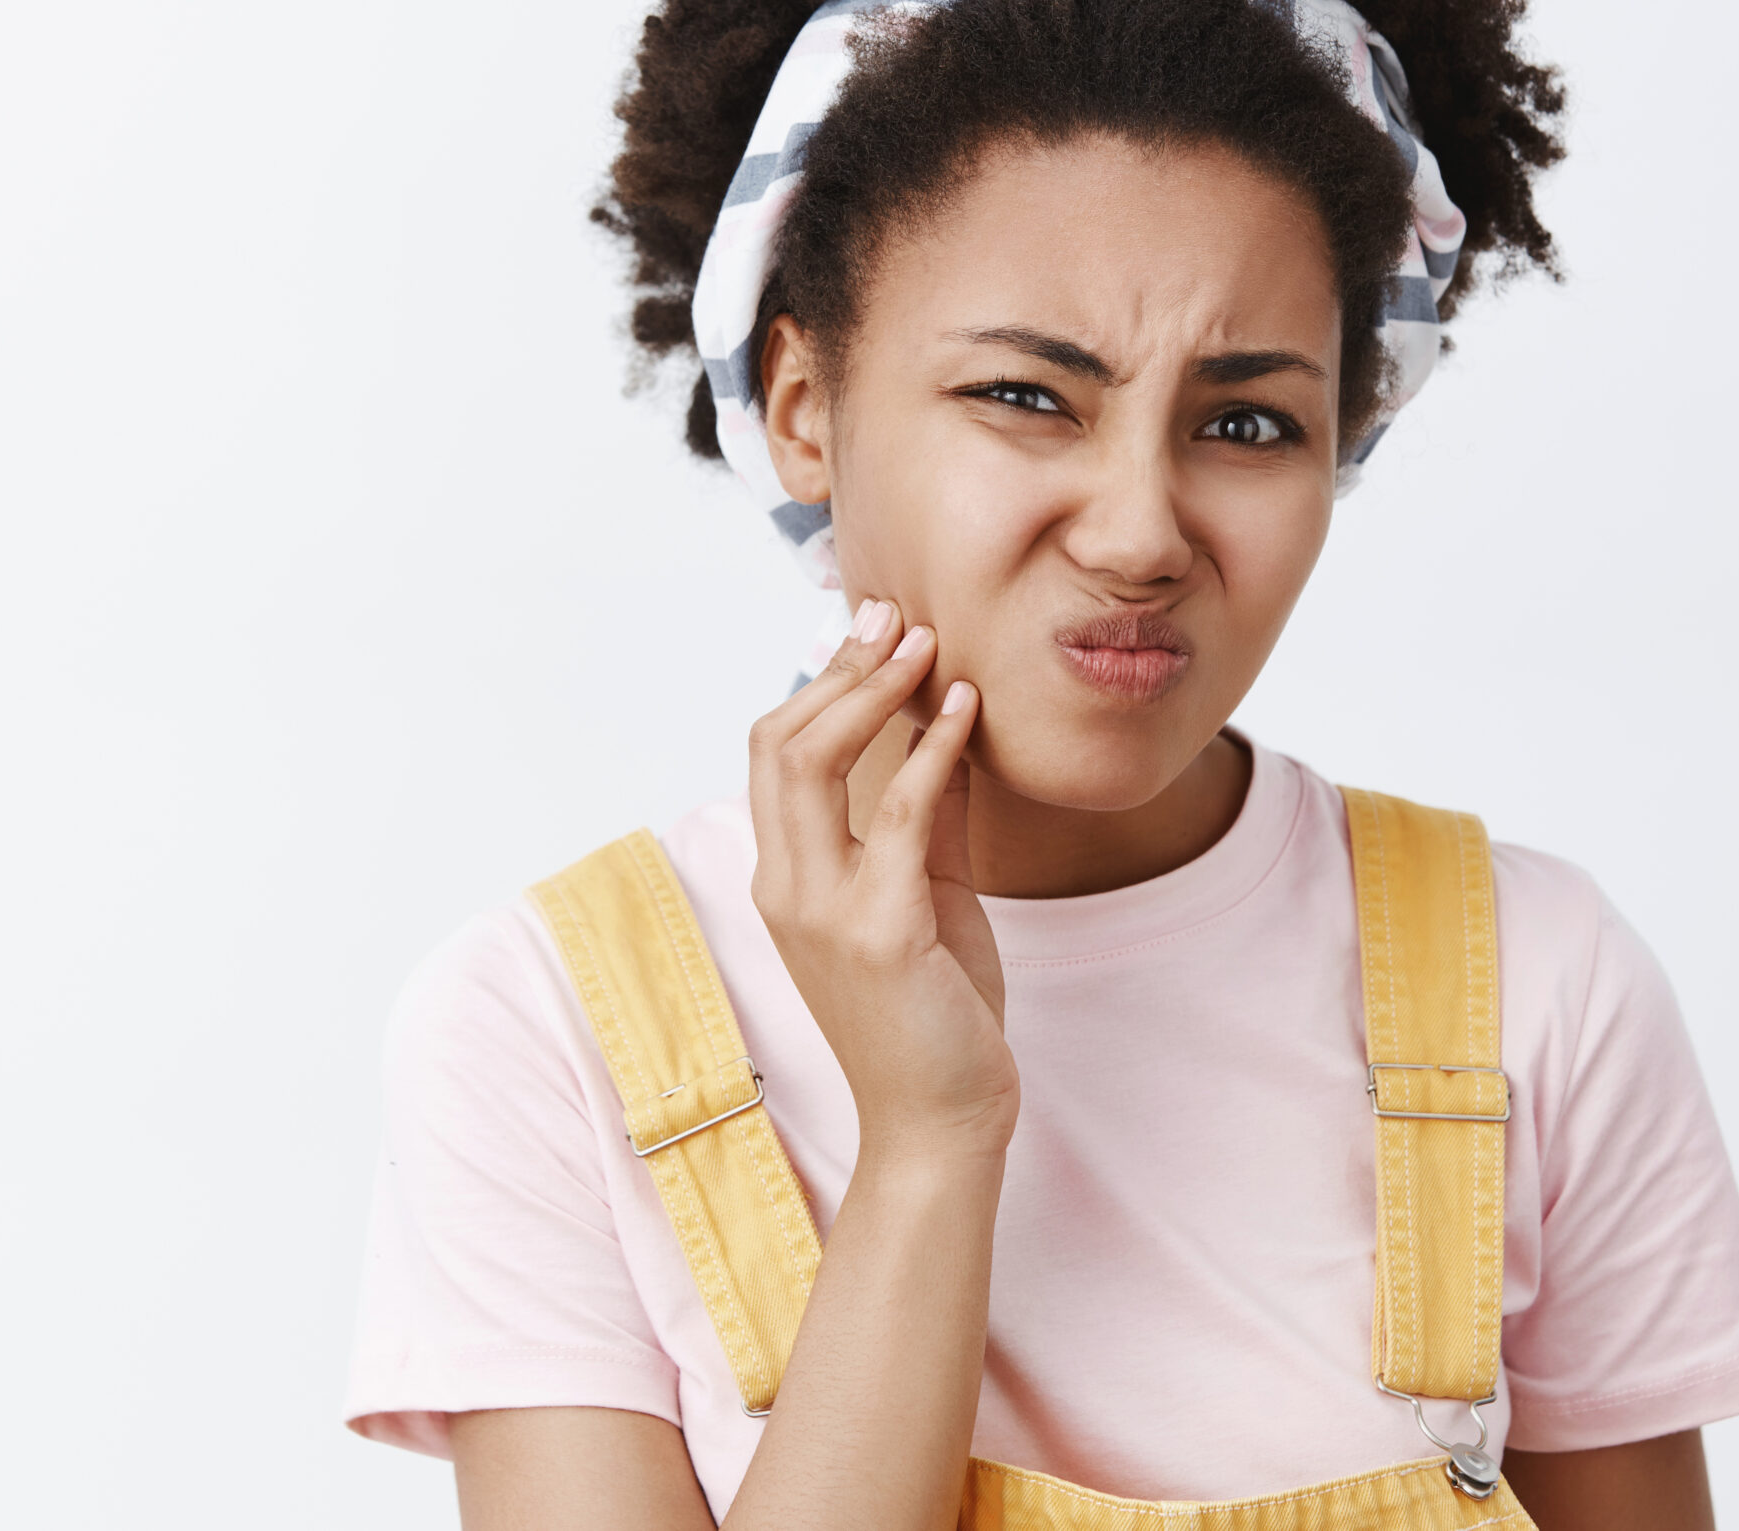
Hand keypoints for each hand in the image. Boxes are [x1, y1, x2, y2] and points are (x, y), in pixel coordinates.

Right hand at [746, 599, 1016, 1164]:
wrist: (940, 1123)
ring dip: (873, 689)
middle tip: (893, 616)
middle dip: (838, 668)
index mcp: (784, 879)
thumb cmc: (933, 1015)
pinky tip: (965, 711)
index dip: (820, 681)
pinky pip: (896, 813)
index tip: (874, 630)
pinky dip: (931, 748)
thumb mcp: (923, 896)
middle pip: (778, 740)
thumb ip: (920, 819)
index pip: (773, 752)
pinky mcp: (876, 931)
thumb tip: (942, 729)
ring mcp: (820, 909)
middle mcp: (785, 887)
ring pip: (813, 761)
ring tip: (925, 642)